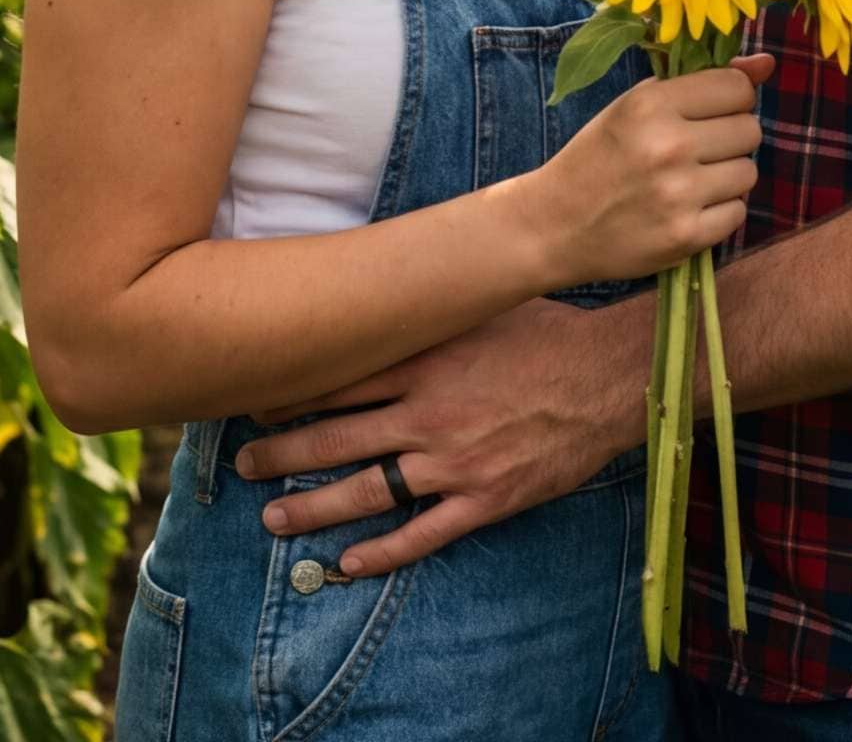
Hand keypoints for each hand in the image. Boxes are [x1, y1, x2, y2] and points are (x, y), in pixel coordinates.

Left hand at [236, 294, 649, 575]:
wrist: (608, 376)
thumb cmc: (546, 330)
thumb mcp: (480, 304)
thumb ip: (429, 308)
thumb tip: (385, 287)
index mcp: (426, 358)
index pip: (340, 379)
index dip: (292, 394)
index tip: (254, 402)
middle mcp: (429, 412)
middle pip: (338, 437)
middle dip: (283, 454)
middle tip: (243, 466)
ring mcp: (454, 461)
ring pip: (366, 490)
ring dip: (314, 507)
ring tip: (273, 519)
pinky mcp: (484, 499)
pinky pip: (422, 533)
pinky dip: (382, 552)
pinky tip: (348, 563)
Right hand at [532, 52, 772, 290]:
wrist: (555, 224)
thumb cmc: (599, 155)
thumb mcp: (636, 105)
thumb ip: (701, 80)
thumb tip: (767, 63)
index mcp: (650, 103)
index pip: (737, 87)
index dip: (730, 97)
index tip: (709, 111)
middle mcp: (668, 145)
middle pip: (749, 129)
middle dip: (730, 136)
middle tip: (696, 148)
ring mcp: (678, 194)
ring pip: (748, 172)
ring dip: (727, 175)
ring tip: (690, 179)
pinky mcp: (686, 236)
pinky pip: (738, 212)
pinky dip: (720, 211)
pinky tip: (688, 207)